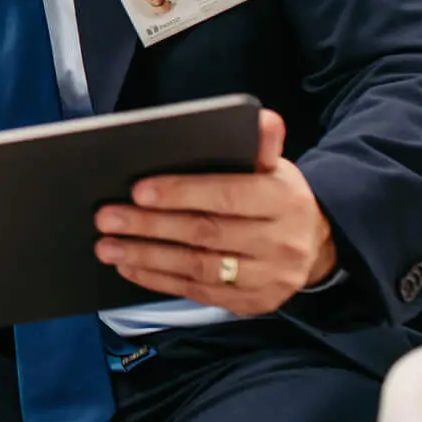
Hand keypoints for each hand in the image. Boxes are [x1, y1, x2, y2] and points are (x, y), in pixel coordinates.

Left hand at [94, 110, 334, 314]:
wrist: (316, 246)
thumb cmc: (277, 198)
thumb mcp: (277, 167)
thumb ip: (261, 145)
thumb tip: (259, 118)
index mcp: (284, 200)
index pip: (228, 195)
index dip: (182, 193)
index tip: (138, 191)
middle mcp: (281, 242)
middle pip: (205, 233)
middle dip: (149, 226)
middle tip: (106, 218)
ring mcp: (269, 278)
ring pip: (199, 268)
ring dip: (147, 257)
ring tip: (107, 247)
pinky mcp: (254, 303)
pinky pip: (200, 293)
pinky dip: (160, 280)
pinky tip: (130, 268)